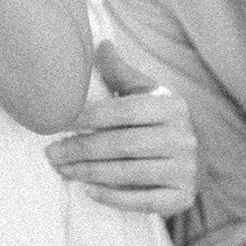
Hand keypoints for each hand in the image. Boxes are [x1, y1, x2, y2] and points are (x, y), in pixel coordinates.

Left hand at [44, 41, 196, 214]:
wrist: (194, 158)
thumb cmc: (156, 122)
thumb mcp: (145, 94)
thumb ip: (120, 73)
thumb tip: (99, 44)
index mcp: (173, 107)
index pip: (125, 111)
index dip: (88, 116)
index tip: (57, 121)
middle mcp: (184, 137)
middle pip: (124, 144)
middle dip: (82, 149)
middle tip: (51, 153)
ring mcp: (186, 169)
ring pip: (130, 173)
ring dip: (90, 173)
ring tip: (62, 170)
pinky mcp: (183, 197)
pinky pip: (145, 201)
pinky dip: (114, 198)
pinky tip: (88, 191)